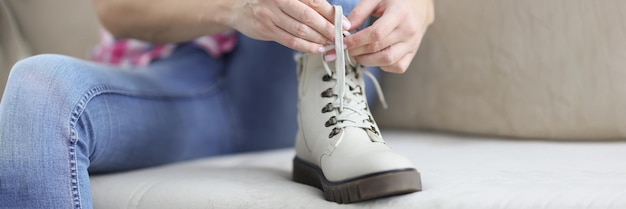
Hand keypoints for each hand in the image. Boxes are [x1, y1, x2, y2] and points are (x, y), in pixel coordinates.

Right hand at [227, 0, 347, 52]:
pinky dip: (306, 46)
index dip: (330, 13)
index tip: (344, 23)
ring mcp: (270, 15)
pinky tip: (316, 49)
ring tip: (330, 43)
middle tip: (339, 36)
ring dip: (318, 39)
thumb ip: (306, 3)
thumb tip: (332, 15)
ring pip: (300, 30)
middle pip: (309, 16)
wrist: (239, 8)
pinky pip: (290, 41)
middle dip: (327, 28)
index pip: (314, 1)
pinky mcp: (266, 30)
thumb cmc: (269, 2)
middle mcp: (278, 0)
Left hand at [344, 0, 433, 72]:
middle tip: (346, 49)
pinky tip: (375, 57)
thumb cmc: (395, 0)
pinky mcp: (413, 53)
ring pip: (387, 61)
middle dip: (357, 51)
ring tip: (357, 54)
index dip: (357, 41)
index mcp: (399, 14)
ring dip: (367, 61)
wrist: (419, 5)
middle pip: (378, 48)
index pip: (376, 33)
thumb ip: (360, 12)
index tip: (344, 42)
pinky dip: (383, 65)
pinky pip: (397, 66)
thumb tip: (346, 29)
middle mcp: (408, 31)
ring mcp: (412, 44)